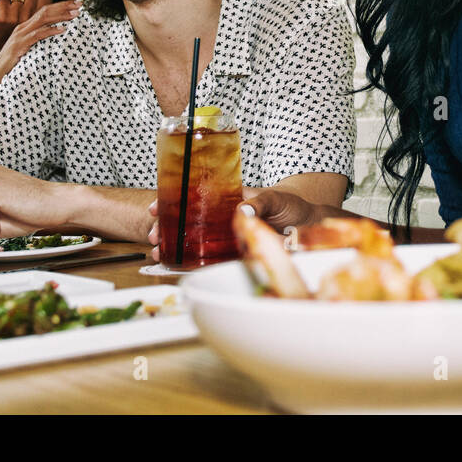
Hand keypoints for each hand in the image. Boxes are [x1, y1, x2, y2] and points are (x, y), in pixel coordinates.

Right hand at [0, 0, 78, 68]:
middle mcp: (23, 27)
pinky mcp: (20, 45)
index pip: (45, 10)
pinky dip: (50, 31)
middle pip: (46, 11)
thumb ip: (38, 41)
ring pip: (43, 20)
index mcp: (26, 27)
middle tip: (80, 4)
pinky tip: (62, 30)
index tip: (77, 3)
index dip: (61, 5)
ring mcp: (20, 35)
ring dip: (60, 16)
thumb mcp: (28, 49)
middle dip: (64, 6)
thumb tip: (56, 37)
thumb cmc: (13, 63)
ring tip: (75, 14)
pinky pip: (37, 35)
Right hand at [146, 189, 325, 262]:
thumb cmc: (292, 207)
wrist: (309, 227)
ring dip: (172, 246)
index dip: (172, 199)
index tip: (155, 206)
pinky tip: (175, 266)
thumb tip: (243, 209)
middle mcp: (222, 217)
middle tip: (152, 234)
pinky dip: (191, 263)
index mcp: (228, 198)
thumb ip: (260, 202)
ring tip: (158, 252)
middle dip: (165, 227)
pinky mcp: (234, 255)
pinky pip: (209, 258)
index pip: (194, 195)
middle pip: (186, 220)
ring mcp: (226, 236)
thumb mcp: (276, 198)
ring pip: (193, 240)